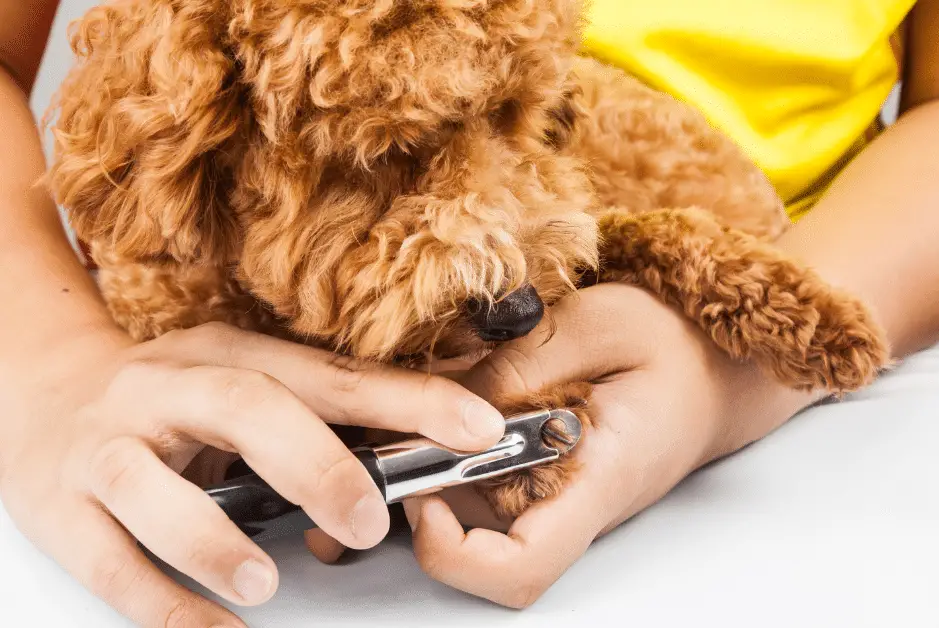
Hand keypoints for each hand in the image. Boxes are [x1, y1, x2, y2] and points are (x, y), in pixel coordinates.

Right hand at [0, 322, 504, 627]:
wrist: (46, 392)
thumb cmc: (170, 397)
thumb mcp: (241, 381)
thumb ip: (317, 413)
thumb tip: (418, 446)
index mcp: (230, 355)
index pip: (330, 375)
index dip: (406, 399)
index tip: (473, 427)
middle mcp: (168, 388)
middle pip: (245, 410)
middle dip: (315, 464)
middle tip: (367, 520)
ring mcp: (110, 445)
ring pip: (152, 487)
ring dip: (214, 541)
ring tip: (266, 583)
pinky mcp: (64, 506)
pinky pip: (110, 561)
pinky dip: (165, 602)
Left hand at [401, 283, 820, 607]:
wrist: (711, 364)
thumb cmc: (674, 344)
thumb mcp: (601, 324)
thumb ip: (526, 362)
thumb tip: (451, 404)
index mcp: (596, 479)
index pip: (522, 566)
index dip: (456, 554)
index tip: (425, 496)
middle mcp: (568, 501)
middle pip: (475, 538)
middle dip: (423, 482)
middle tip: (402, 414)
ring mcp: (554, 491)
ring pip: (468, 501)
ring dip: (433, 450)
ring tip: (431, 383)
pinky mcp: (543, 471)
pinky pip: (481, 471)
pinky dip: (454, 435)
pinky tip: (458, 385)